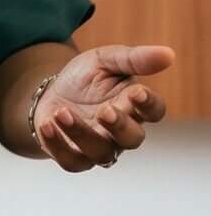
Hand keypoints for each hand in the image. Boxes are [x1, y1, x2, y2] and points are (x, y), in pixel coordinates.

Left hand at [35, 44, 175, 171]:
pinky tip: (47, 125)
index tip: (137, 92)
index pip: (154, 110)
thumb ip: (133, 58)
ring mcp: (99, 146)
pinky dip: (58, 145)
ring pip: (101, 153)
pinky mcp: (75, 156)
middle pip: (132, 138)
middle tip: (105, 111)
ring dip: (81, 133)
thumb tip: (168, 54)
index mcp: (134, 106)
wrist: (49, 93)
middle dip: (120, 126)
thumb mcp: (103, 60)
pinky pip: (72, 161)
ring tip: (62, 112)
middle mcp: (121, 131)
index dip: (149, 104)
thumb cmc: (85, 78)